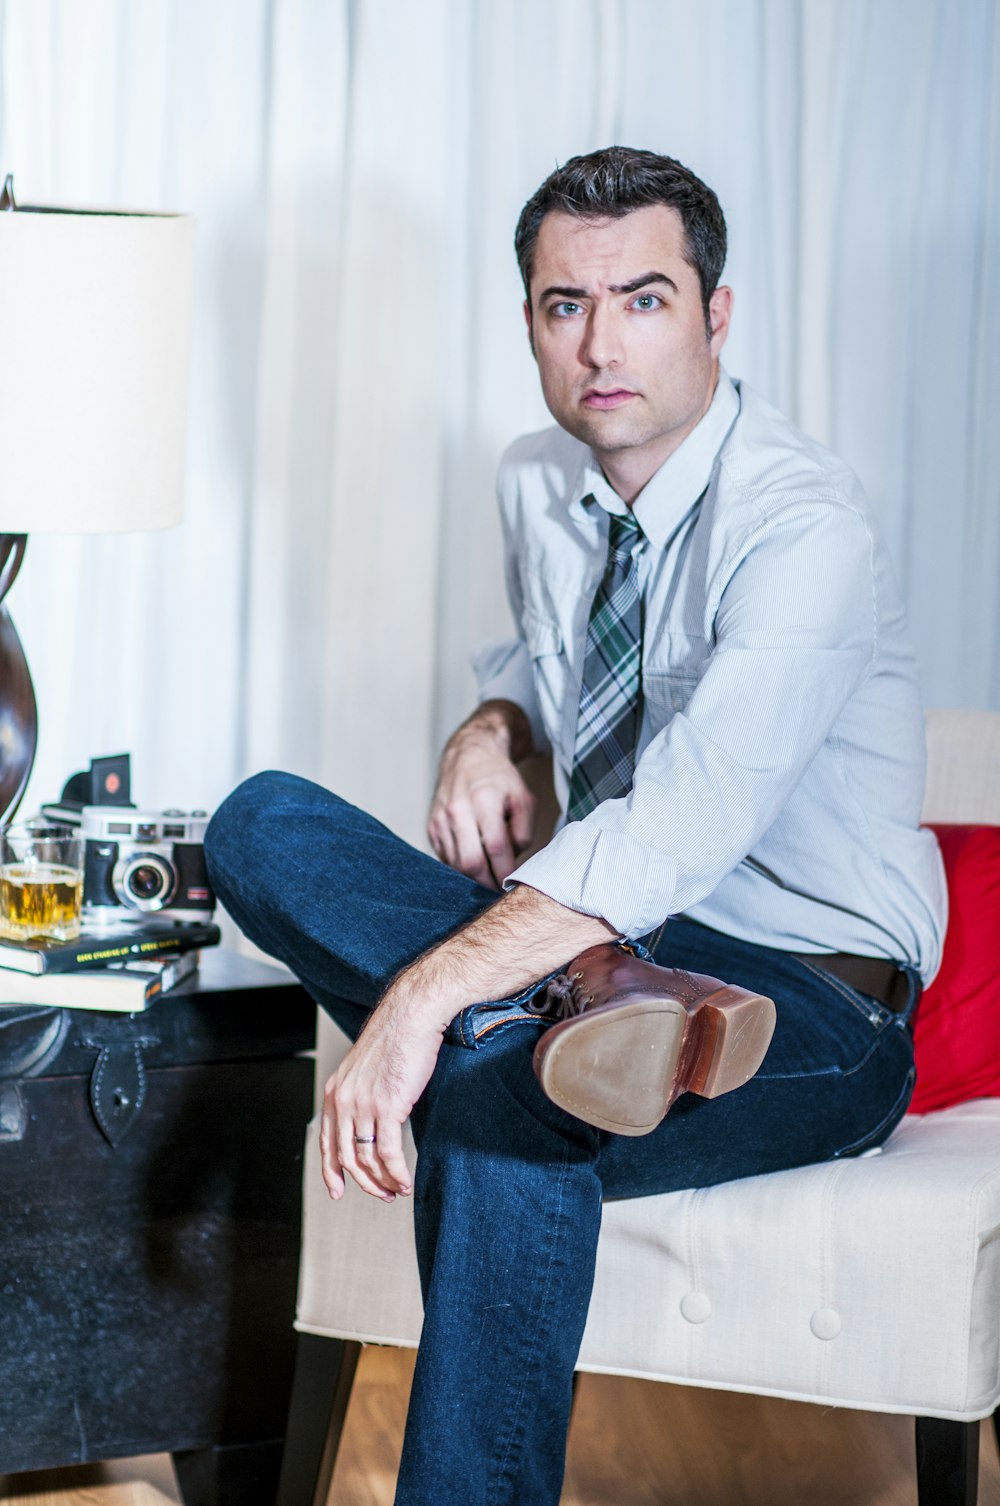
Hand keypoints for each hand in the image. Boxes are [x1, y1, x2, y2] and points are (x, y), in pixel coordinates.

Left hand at [320, 983, 443, 1201]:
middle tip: (381, 1194)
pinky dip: (397, 1173)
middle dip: (364, 1183)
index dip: (331, 1172)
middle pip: (346, 1158)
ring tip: (397, 1189)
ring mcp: (364, 1106)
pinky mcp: (388, 1107)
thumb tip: (371, 1121)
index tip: (338, 1190)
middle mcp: (344, 1101)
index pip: (327, 1143)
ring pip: (367, 1160)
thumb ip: (361, 1094)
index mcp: (335, 1092)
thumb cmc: (395, 1038)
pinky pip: (389, 1153)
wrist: (411, 1016)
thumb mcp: (365, 1068)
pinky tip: (405, 1181)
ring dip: (383, 1181)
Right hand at [428, 705, 535, 887]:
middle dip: (486, 882)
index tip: (512, 883)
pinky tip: (474, 859)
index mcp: (484, 800)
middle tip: (499, 887)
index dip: (505, 871)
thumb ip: (524, 831)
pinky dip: (460, 865)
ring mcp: (440, 819)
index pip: (496, 847)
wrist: (468, 756)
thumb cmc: (499, 779)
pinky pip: (445, 858)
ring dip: (473, 876)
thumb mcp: (524, 798)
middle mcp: (458, 809)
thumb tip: (513, 859)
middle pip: (470, 862)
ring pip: (455, 864)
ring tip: (489, 873)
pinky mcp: (431, 826)